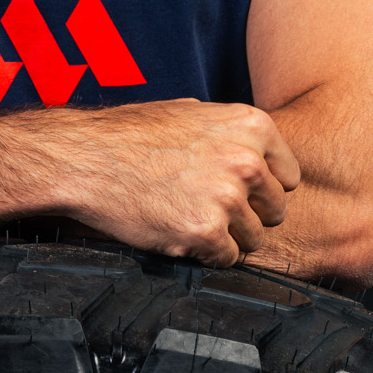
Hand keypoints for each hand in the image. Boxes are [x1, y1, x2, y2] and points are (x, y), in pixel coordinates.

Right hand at [33, 98, 299, 265]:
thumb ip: (231, 134)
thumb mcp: (192, 113)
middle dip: (247, 216)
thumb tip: (257, 155)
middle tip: (208, 209)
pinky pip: (226, 259)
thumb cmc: (130, 134)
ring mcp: (228, 198)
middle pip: (275, 211)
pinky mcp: (206, 232)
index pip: (288, 177)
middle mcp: (248, 160)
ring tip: (186, 218)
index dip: (261, 189)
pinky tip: (178, 233)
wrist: (84, 158)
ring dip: (225, 237)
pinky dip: (205, 254)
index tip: (238, 192)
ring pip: (254, 240)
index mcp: (252, 126)